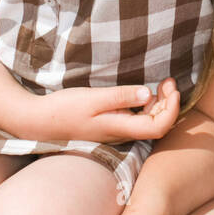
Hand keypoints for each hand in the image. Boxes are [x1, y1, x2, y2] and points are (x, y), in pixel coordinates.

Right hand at [20, 77, 180, 144]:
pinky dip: (147, 105)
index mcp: (120, 128)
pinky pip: (137, 118)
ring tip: (162, 83)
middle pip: (158, 125)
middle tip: (169, 80)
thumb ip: (121, 97)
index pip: (159, 127)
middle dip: (169, 103)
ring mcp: (117, 130)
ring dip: (160, 103)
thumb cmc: (65, 108)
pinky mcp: (111, 124)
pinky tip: (143, 92)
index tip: (171, 87)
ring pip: (149, 121)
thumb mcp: (94, 98)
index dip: (172, 109)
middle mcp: (122, 133)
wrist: (41, 120)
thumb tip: (147, 94)